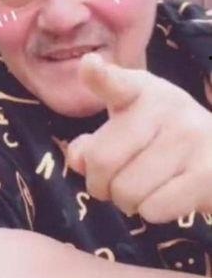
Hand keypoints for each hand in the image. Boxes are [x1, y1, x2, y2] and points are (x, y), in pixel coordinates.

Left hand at [67, 53, 211, 222]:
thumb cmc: (160, 142)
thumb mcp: (124, 132)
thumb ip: (93, 145)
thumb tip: (78, 160)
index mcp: (139, 91)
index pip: (115, 83)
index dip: (100, 76)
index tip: (89, 66)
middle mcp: (167, 106)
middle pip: (102, 160)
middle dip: (99, 184)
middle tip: (115, 184)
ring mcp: (192, 137)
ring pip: (126, 191)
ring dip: (127, 202)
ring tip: (145, 189)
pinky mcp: (209, 173)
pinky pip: (154, 209)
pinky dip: (151, 212)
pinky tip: (166, 198)